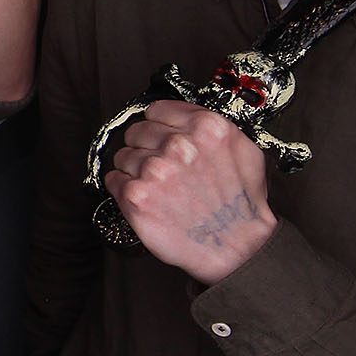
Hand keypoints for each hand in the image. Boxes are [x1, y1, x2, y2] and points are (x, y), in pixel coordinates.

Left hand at [105, 100, 277, 284]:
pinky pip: (113, 178)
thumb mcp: (242, 149)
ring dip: (135, 170)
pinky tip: (147, 197)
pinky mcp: (135, 195)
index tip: (160, 136)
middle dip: (146, 147)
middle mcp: (178, 145)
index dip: (159, 125)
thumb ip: (209, 125)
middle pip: (136, 131)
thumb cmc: (239, 202)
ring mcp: (154, 169)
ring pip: (123, 155)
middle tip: (162, 167)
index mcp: (205, 127)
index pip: (156, 109)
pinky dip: (124, 187)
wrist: (236, 245)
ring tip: (159, 187)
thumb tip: (179, 113)